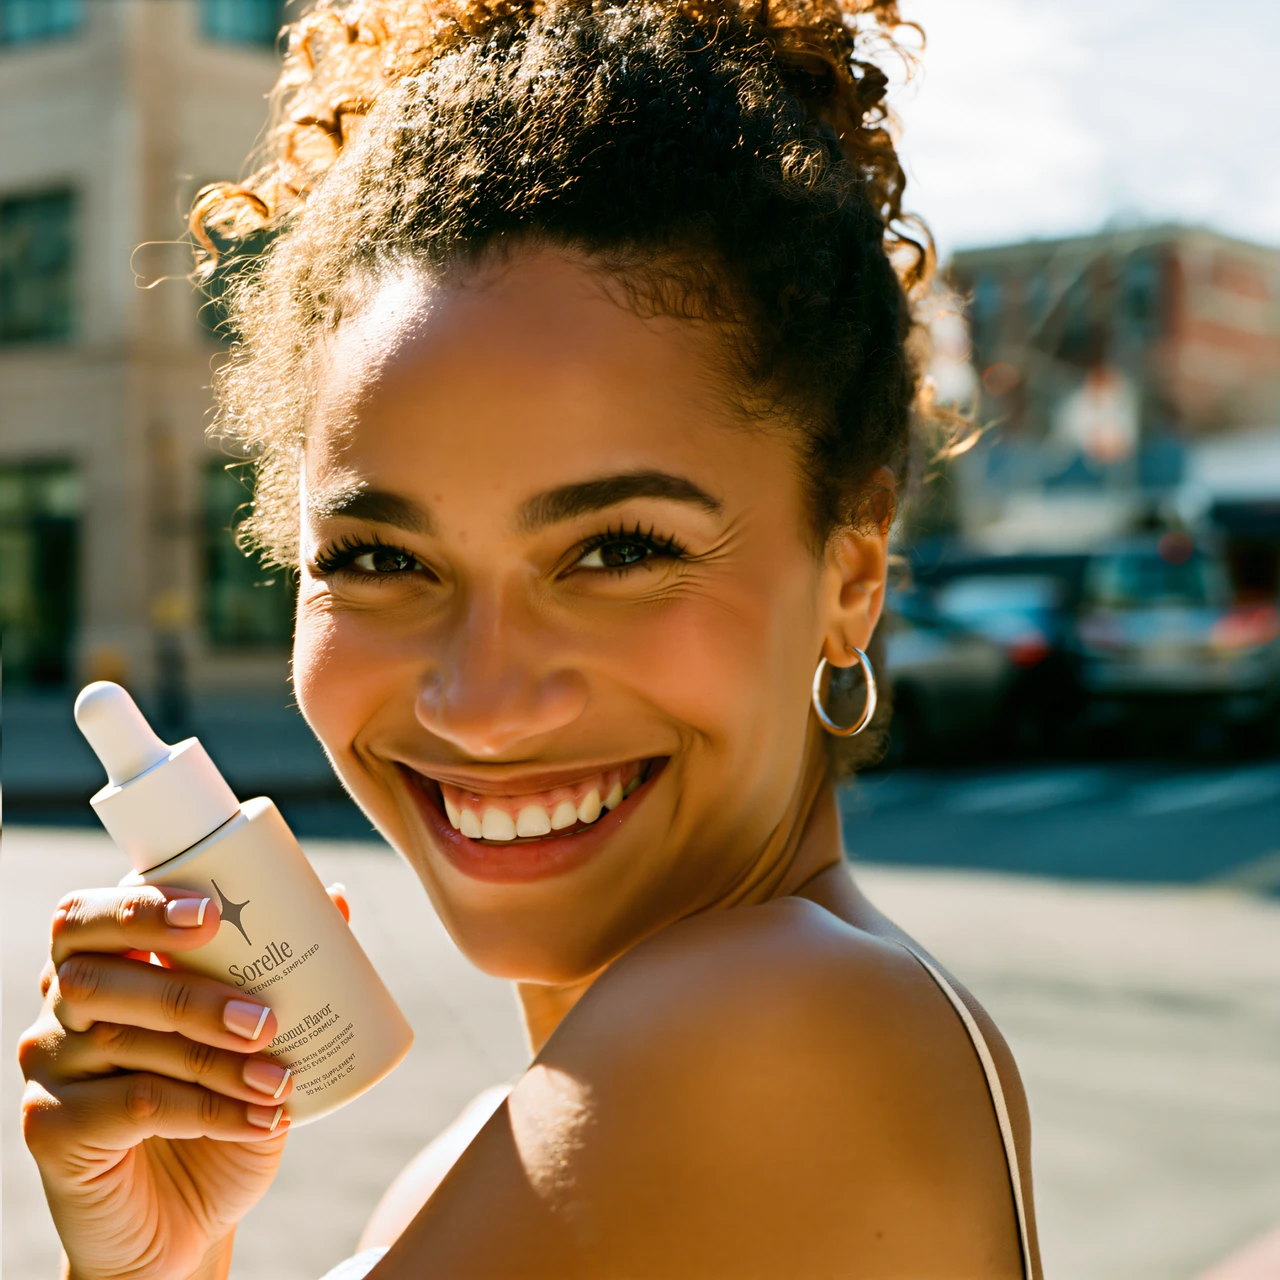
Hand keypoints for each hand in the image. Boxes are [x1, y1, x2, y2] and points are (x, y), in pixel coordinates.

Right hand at [17, 881, 350, 1279]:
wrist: (185, 1215)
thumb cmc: (221, 1104)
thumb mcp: (254, 1038)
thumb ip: (282, 970)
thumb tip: (339, 899)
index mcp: (101, 963)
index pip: (87, 916)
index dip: (139, 907)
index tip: (210, 914)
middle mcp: (60, 1010)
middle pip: (96, 978)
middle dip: (189, 993)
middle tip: (264, 1019)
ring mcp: (48, 1069)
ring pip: (124, 1043)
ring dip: (216, 1061)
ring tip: (282, 1081)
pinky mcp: (51, 1130)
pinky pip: (131, 1106)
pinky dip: (207, 1111)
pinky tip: (259, 1120)